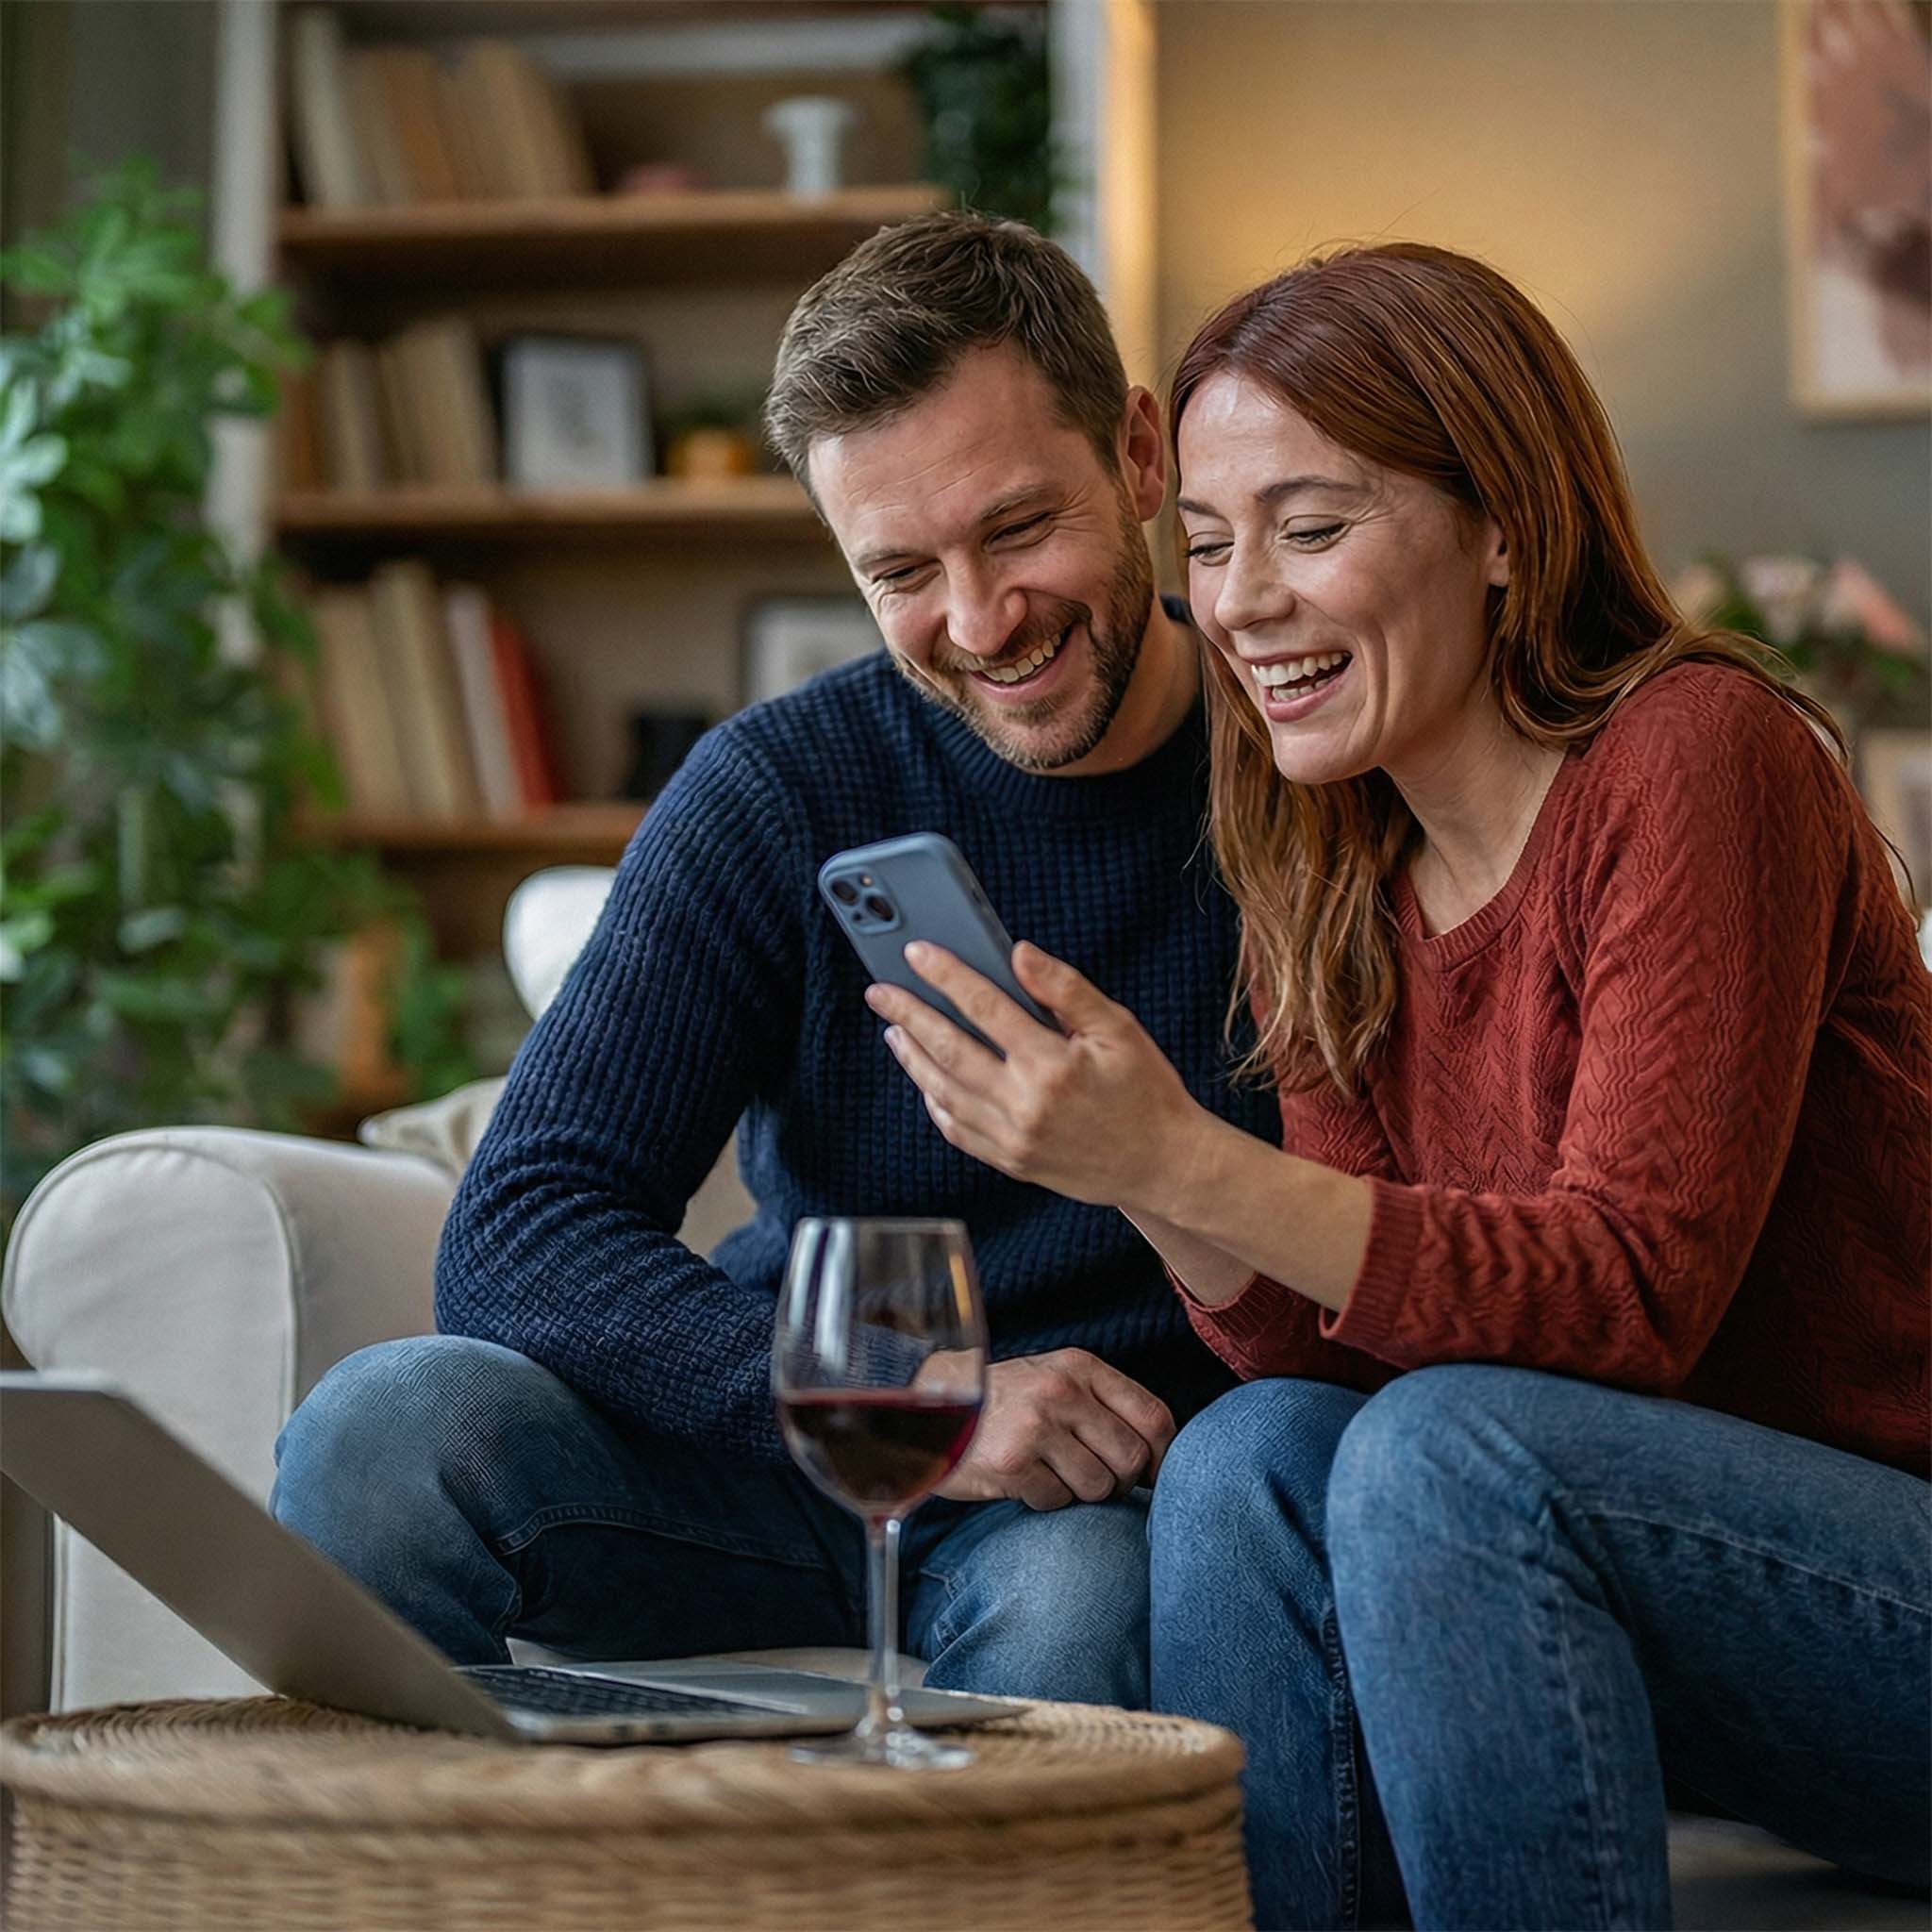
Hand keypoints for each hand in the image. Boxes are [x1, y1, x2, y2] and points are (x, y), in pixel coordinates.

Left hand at [866, 941, 1203, 1213]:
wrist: (1161, 1165)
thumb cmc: (1144, 1090)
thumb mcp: (1118, 1029)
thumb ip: (1066, 989)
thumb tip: (1019, 953)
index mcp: (1052, 1064)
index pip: (985, 1007)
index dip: (946, 975)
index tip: (916, 953)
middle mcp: (1025, 1104)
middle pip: (949, 1049)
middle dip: (909, 1014)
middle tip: (879, 990)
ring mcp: (1012, 1138)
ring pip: (943, 1091)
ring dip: (912, 1056)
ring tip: (894, 1028)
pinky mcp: (1010, 1161)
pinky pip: (956, 1128)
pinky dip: (934, 1099)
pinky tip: (925, 1077)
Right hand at [926, 1348, 1174, 1510]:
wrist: (934, 1404)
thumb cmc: (1008, 1400)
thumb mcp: (1058, 1380)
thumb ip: (1105, 1405)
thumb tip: (1160, 1457)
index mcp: (1080, 1367)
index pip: (1153, 1416)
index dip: (1162, 1455)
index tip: (1150, 1472)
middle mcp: (1060, 1391)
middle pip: (1130, 1458)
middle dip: (1121, 1481)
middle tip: (1097, 1480)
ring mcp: (1034, 1426)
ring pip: (1098, 1485)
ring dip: (1081, 1492)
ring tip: (1054, 1474)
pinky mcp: (1011, 1463)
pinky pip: (1057, 1500)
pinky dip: (1046, 1500)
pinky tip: (1025, 1480)